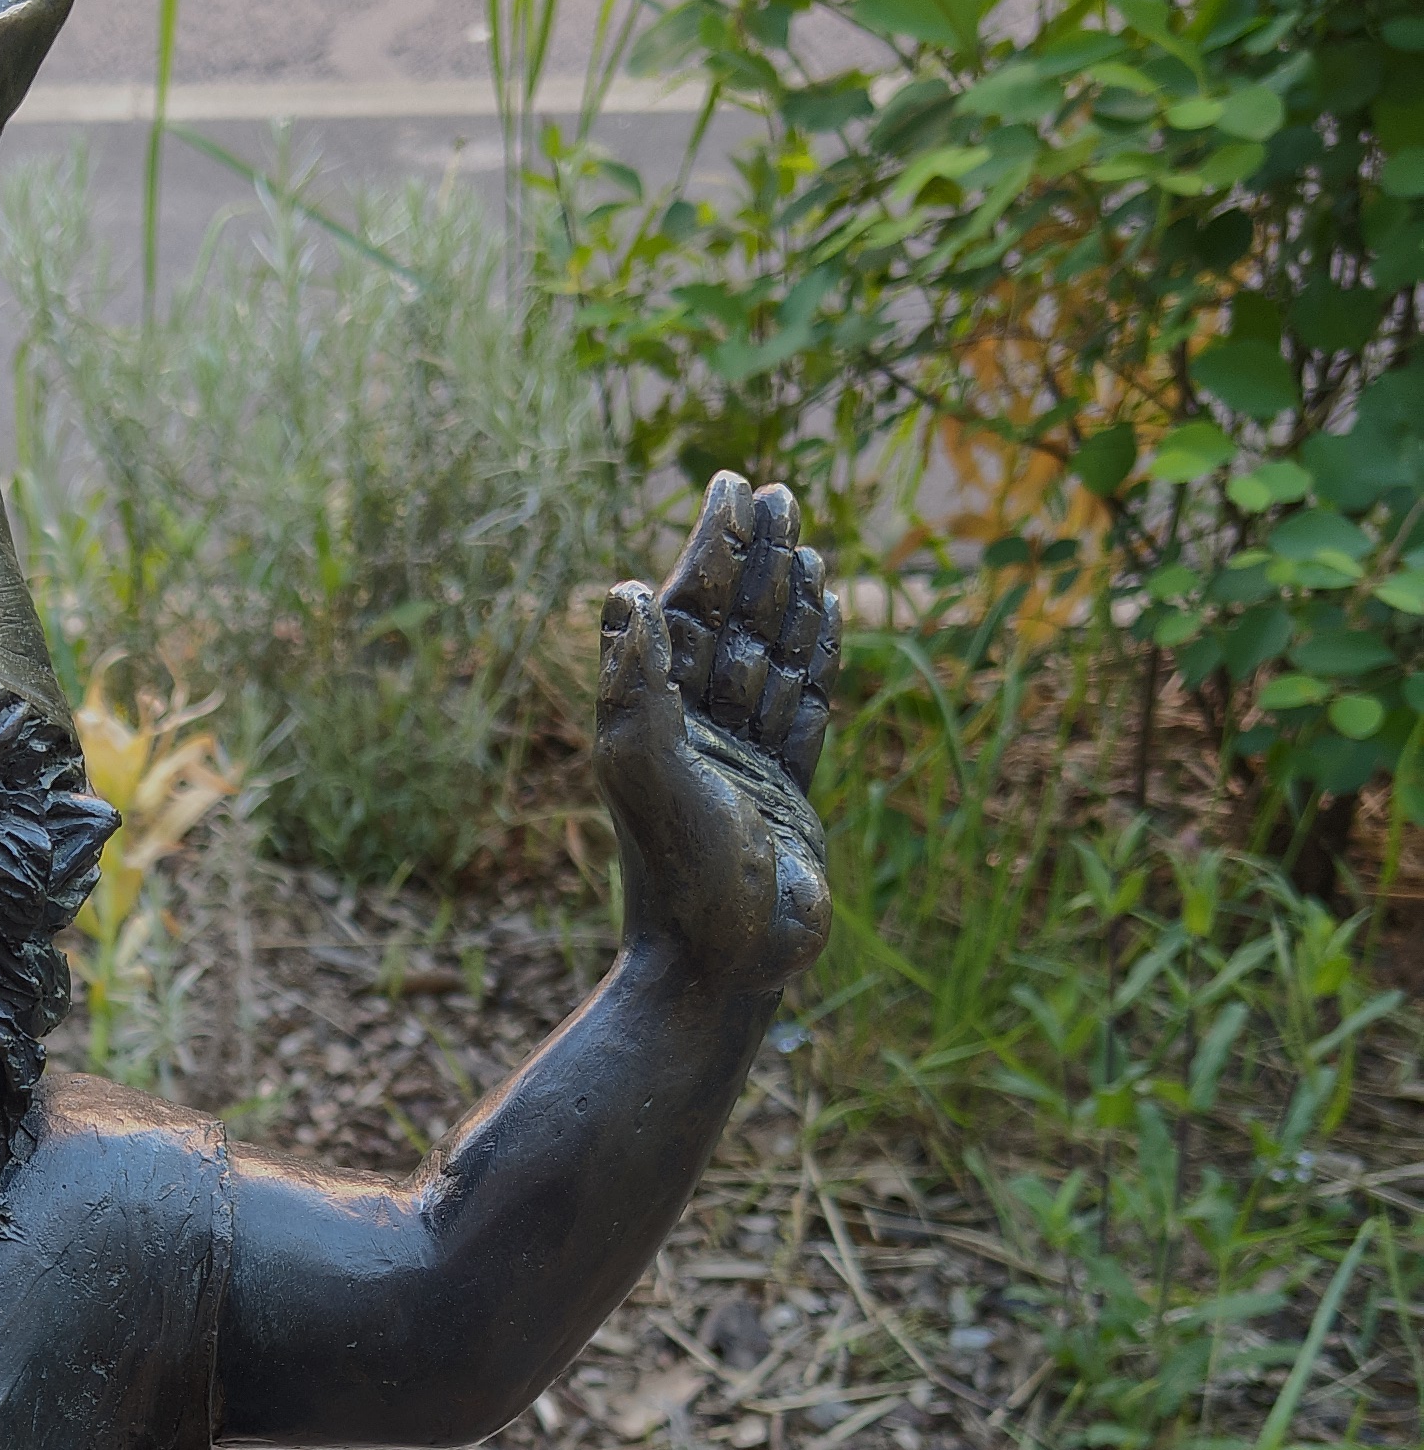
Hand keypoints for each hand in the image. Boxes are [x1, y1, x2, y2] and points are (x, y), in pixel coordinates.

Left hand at [594, 472, 836, 995]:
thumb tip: (623, 591)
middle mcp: (698, 732)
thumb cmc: (682, 876)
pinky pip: (805, 706)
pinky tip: (826, 614)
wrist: (724, 964)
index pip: (687, 611)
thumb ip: (636, 684)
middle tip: (775, 489)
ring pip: (771, 656)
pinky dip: (816, 656)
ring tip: (804, 539)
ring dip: (786, 597)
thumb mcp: (647, 773)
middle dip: (752, 556)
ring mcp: (745, 758)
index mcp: (659, 717)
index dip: (708, 547)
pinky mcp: (787, 789)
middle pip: (731, 622)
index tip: (729, 485)